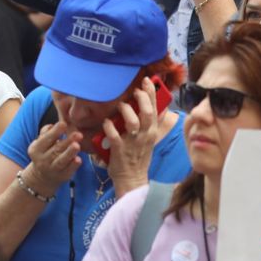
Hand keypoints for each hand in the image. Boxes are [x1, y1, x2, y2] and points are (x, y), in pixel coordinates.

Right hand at [24, 120, 80, 196]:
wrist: (42, 176)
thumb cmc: (44, 152)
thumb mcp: (40, 143)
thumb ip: (45, 132)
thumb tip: (53, 125)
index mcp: (36, 149)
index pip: (46, 139)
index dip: (55, 132)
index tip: (64, 124)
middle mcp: (42, 160)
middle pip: (55, 149)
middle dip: (67, 142)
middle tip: (78, 134)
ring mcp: (52, 170)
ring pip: (61, 161)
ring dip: (69, 153)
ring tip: (77, 146)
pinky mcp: (62, 176)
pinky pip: (68, 170)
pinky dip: (73, 165)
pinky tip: (78, 160)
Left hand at [103, 78, 161, 194]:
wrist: (132, 179)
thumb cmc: (138, 156)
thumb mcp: (147, 139)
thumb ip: (146, 123)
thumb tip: (145, 105)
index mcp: (151, 132)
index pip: (154, 109)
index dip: (151, 93)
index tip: (146, 80)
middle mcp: (144, 136)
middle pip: (146, 113)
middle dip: (141, 98)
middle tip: (134, 91)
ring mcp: (132, 143)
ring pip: (132, 122)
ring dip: (125, 110)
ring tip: (119, 106)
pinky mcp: (119, 150)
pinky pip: (114, 135)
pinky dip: (109, 126)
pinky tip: (106, 122)